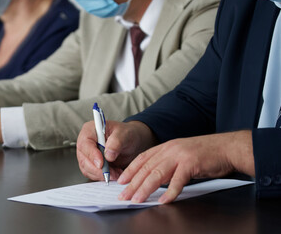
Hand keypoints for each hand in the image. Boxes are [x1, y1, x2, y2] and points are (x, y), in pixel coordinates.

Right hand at [76, 120, 157, 180]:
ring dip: (102, 175)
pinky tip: (114, 174)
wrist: (132, 141)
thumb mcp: (124, 134)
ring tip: (117, 173)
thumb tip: (108, 155)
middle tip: (112, 173)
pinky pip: (93, 174)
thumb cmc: (126, 134)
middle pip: (84, 160)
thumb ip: (116, 142)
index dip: (92, 155)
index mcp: (90, 130)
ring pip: (87, 169)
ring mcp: (87, 155)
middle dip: (98, 170)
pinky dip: (103, 177)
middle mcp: (86, 143)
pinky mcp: (91, 165)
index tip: (101, 164)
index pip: (85, 144)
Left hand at [117, 131, 254, 203]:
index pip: (142, 158)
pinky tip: (164, 200)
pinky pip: (178, 180)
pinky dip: (170, 191)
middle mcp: (170, 149)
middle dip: (133, 183)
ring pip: (157, 174)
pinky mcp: (191, 163)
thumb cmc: (205, 153)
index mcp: (166, 147)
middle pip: (146, 168)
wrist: (227, 147)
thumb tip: (153, 178)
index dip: (130, 170)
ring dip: (145, 188)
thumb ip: (167, 163)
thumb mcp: (181, 154)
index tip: (121, 181)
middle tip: (124, 196)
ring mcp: (180, 156)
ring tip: (137, 200)